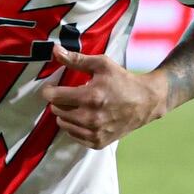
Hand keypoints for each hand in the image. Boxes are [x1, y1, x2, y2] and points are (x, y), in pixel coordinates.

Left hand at [40, 43, 166, 149]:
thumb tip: (55, 50)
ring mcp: (94, 132)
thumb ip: (76, 59)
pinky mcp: (97, 142)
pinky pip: (73, 135)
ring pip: (63, 124)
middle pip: (56, 111)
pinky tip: (84, 117)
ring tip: (77, 106)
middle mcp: (90, 118)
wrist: (145, 102)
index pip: (54, 97)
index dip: (48, 91)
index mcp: (90, 97)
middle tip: (69, 95)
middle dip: (59, 101)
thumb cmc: (122, 80)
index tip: (50, 88)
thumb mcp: (101, 64)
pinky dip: (74, 126)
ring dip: (65, 114)